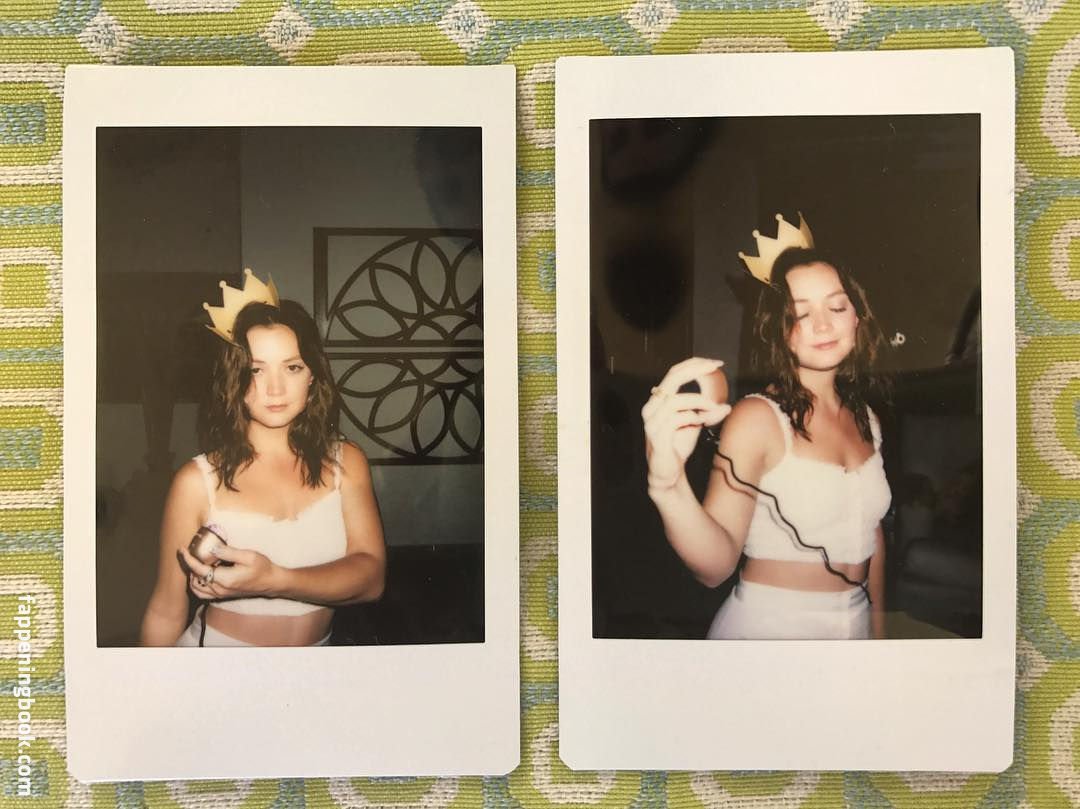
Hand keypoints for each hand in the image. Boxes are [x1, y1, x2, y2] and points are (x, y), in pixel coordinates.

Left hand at [178, 544, 277, 600]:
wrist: (271, 582)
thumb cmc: (262, 567)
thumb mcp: (248, 556)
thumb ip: (228, 552)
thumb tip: (212, 549)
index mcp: (225, 579)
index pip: (199, 569)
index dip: (188, 559)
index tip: (182, 549)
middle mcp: (220, 589)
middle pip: (195, 579)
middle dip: (188, 566)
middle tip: (188, 553)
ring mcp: (221, 594)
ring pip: (197, 589)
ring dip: (192, 576)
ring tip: (194, 563)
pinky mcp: (223, 595)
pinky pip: (203, 593)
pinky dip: (197, 584)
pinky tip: (202, 574)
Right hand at [642, 357, 731, 491]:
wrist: (667, 473)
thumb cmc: (677, 446)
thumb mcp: (695, 424)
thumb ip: (706, 413)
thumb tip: (726, 405)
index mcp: (659, 400)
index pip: (674, 373)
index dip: (694, 364)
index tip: (715, 363)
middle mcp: (652, 407)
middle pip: (672, 378)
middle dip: (695, 370)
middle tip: (714, 367)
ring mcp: (652, 421)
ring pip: (676, 400)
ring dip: (698, 401)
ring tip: (712, 408)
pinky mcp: (657, 436)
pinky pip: (675, 419)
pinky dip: (692, 417)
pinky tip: (700, 422)